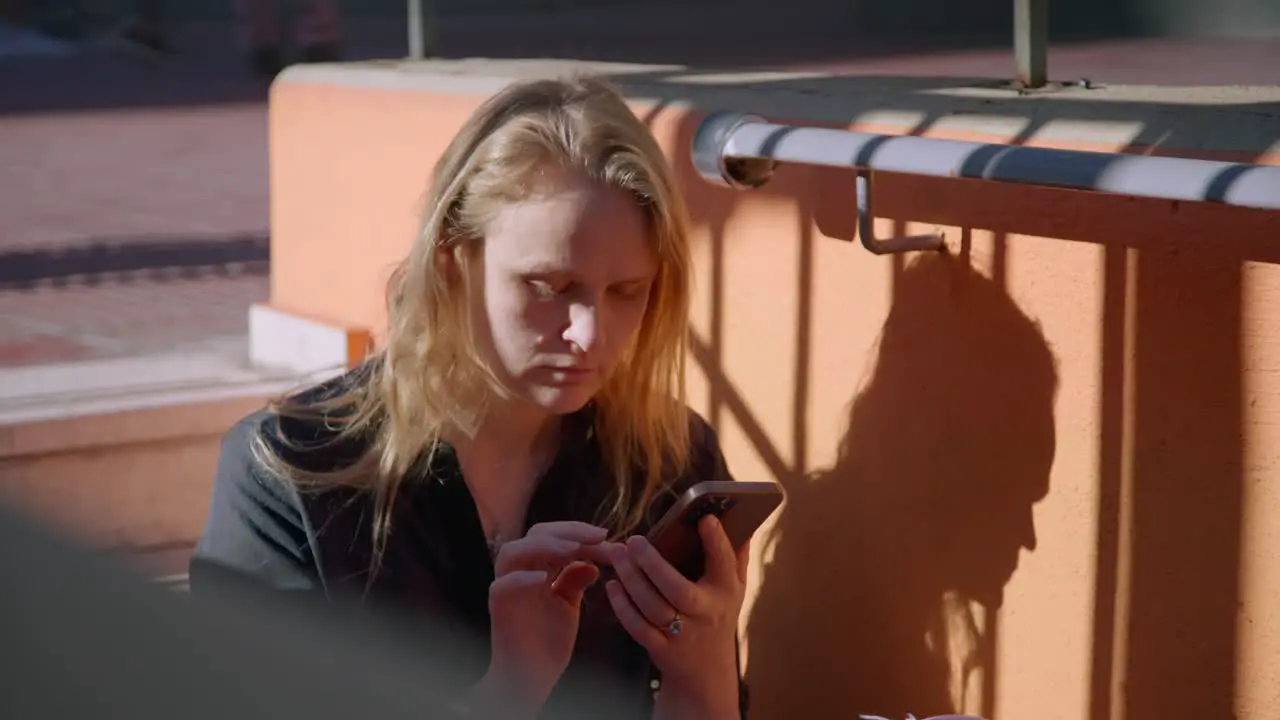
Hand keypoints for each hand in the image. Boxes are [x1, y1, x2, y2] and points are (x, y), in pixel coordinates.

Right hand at [482, 521, 611, 714]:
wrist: (532, 677)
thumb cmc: (548, 642)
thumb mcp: (568, 605)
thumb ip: (576, 580)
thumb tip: (592, 561)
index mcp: (537, 567)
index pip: (556, 535)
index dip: (582, 533)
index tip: (609, 538)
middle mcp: (519, 571)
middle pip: (537, 533)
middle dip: (569, 530)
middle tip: (598, 536)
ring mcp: (506, 587)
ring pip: (513, 551)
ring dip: (544, 546)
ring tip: (572, 549)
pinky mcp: (498, 608)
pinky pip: (502, 585)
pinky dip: (521, 578)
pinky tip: (544, 579)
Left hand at [604, 515, 747, 715]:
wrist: (707, 673)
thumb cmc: (719, 618)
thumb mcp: (736, 589)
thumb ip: (736, 556)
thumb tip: (742, 520)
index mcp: (725, 593)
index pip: (724, 564)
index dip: (716, 542)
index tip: (704, 519)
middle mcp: (704, 614)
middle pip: (678, 589)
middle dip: (654, 564)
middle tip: (634, 540)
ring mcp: (681, 634)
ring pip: (652, 607)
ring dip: (632, 580)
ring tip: (617, 555)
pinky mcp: (661, 649)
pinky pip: (638, 627)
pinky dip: (622, 606)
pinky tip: (612, 585)